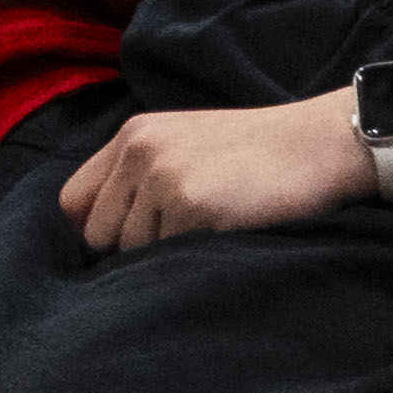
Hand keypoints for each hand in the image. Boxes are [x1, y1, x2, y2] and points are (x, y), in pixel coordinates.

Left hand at [60, 93, 368, 256]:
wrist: (319, 144)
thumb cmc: (257, 154)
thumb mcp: (185, 144)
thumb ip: (140, 175)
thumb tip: (100, 238)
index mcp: (133, 136)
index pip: (73, 201)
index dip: (96, 229)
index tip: (126, 242)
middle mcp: (140, 151)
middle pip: (98, 235)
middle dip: (130, 249)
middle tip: (179, 239)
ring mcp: (163, 176)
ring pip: (133, 252)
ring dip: (166, 254)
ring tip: (210, 227)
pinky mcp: (191, 203)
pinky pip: (169, 257)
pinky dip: (194, 256)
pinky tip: (226, 230)